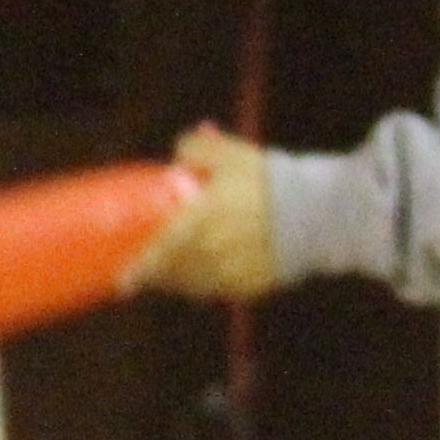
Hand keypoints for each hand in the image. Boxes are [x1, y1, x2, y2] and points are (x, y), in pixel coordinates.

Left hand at [121, 123, 283, 300]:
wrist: (316, 213)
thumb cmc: (267, 180)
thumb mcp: (227, 153)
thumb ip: (194, 150)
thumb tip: (178, 156)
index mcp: (199, 222)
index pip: (161, 252)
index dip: (141, 269)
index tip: (122, 282)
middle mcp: (212, 253)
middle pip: (175, 274)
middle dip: (158, 275)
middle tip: (147, 272)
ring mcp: (234, 274)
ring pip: (196, 286)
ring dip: (180, 281)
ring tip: (172, 273)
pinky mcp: (254, 285)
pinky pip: (221, 290)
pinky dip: (208, 285)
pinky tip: (205, 274)